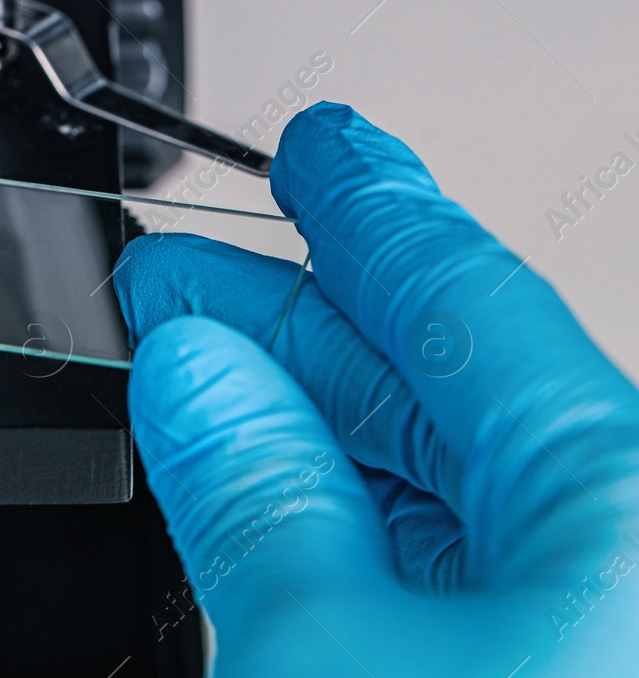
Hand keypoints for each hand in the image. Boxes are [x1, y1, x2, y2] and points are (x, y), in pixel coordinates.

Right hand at [116, 103, 638, 673]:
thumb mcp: (324, 653)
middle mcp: (623, 549)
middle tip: (181, 275)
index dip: (364, 206)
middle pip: (445, 380)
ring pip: (439, 480)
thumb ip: (254, 495)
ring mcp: (594, 617)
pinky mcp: (555, 665)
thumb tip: (195, 372)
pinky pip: (449, 565)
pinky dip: (344, 516)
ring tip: (196, 377)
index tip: (317, 150)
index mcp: (618, 504)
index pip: (464, 297)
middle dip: (293, 317)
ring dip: (302, 419)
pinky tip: (266, 488)